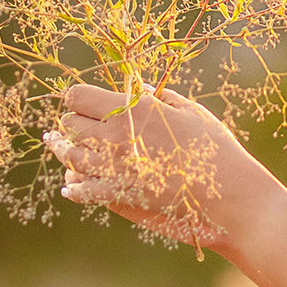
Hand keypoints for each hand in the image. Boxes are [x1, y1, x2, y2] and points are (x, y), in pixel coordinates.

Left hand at [46, 82, 284, 255]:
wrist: (228, 196)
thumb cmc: (216, 150)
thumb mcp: (193, 114)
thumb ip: (163, 99)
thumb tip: (144, 90)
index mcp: (134, 110)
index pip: (79, 96)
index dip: (77, 97)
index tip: (80, 101)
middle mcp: (116, 136)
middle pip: (70, 125)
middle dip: (71, 123)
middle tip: (73, 125)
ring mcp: (114, 168)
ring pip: (69, 155)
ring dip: (64, 150)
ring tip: (59, 147)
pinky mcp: (118, 195)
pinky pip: (82, 189)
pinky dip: (74, 186)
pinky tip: (71, 185)